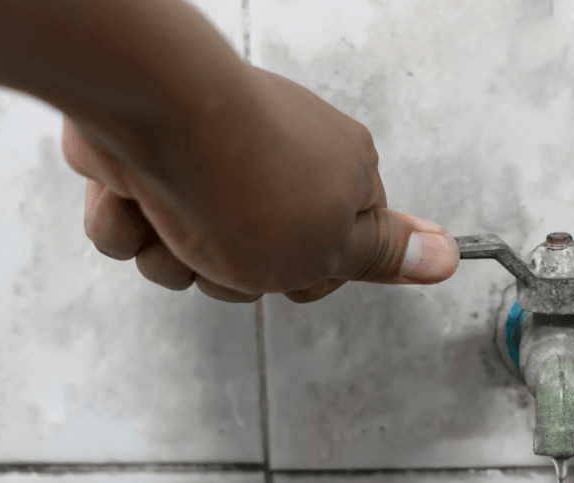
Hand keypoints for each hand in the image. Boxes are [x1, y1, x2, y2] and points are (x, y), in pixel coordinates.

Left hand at [62, 64, 459, 302]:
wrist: (154, 115)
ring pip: (187, 253)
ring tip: (177, 222)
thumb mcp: (334, 246)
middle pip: (253, 261)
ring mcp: (211, 160)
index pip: (336, 251)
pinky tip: (137, 199)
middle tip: (230, 248)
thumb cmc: (248, 178)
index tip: (289, 272)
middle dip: (227, 275)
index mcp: (339, 174)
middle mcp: (278, 161)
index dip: (305, 277)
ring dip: (172, 256)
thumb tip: (445, 257)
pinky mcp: (152, 160)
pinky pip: (137, 226)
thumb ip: (385, 256)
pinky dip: (128, 223)